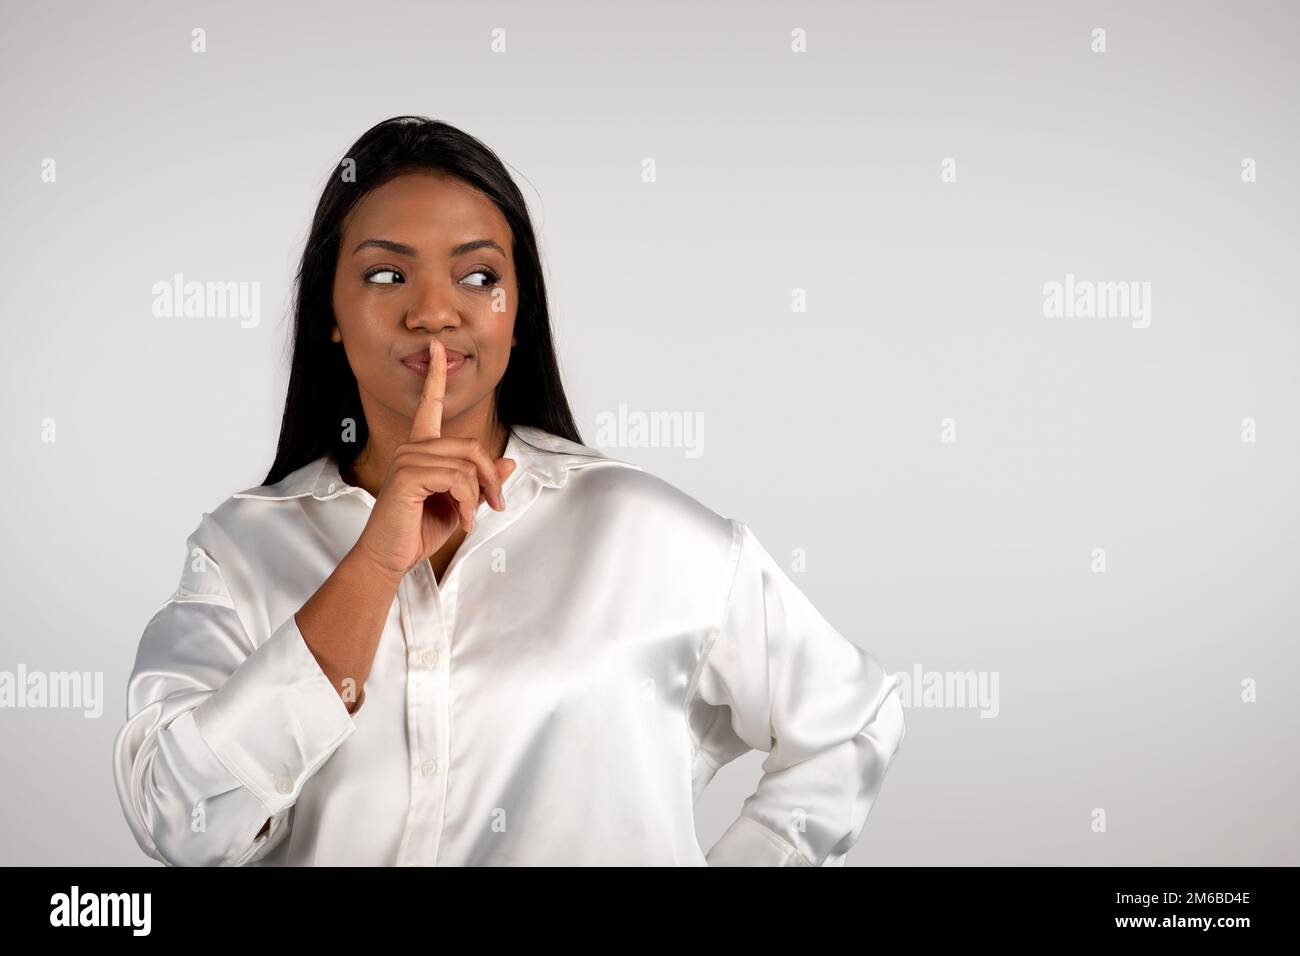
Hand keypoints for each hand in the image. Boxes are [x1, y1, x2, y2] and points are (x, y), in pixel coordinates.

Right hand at [352, 339, 516, 579]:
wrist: (390, 557)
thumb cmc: (417, 531)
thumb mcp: (460, 504)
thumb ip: (481, 482)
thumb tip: (509, 462)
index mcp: (421, 449)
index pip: (429, 405)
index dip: (436, 376)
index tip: (439, 349)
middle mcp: (412, 448)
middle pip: (472, 446)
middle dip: (491, 477)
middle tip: (496, 504)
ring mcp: (407, 459)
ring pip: (467, 465)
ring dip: (479, 496)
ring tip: (472, 518)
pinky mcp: (409, 476)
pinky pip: (457, 480)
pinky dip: (468, 504)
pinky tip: (462, 523)